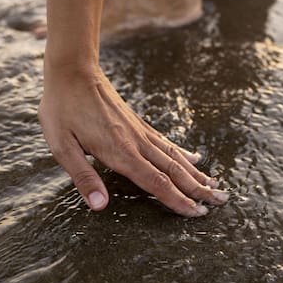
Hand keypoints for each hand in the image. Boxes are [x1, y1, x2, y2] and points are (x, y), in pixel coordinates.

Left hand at [38, 65, 228, 215]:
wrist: (72, 69)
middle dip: (198, 189)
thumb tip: (100, 206)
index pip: (156, 183)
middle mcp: (136, 143)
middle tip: (221, 201)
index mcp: (120, 152)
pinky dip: (183, 153)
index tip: (197, 213)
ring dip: (196, 174)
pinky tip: (194, 158)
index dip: (177, 201)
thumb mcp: (62, 145)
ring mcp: (139, 131)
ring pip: (174, 157)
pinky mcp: (137, 123)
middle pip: (174, 171)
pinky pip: (165, 142)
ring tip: (216, 185)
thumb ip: (83, 177)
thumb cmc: (62, 108)